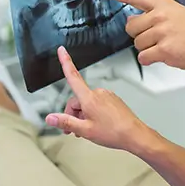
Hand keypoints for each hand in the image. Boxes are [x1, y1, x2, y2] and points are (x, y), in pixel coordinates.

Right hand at [45, 47, 160, 151]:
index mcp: (89, 98)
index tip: (61, 50)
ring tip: (88, 129)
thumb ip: (66, 122)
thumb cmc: (113, 132)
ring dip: (83, 115)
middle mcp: (98, 93)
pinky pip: (97, 104)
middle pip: (77, 99)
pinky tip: (97, 124)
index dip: (65, 62)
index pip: (73, 76)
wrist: (134, 134)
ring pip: (87, 103)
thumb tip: (50, 118)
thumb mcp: (85, 130)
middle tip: (74, 130)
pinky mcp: (113, 100)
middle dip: (73, 114)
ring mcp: (107, 95)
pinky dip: (93, 113)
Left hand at [93, 0, 184, 71]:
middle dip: (140, 35)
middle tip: (156, 38)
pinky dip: (151, 60)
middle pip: (131, 27)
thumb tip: (131, 20)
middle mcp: (160, 15)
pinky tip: (164, 56)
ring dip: (147, 49)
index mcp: (163, 4)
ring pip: (137, 44)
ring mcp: (161, 32)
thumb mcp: (177, 13)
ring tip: (165, 46)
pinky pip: (143, 57)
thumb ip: (154, 14)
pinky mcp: (163, 49)